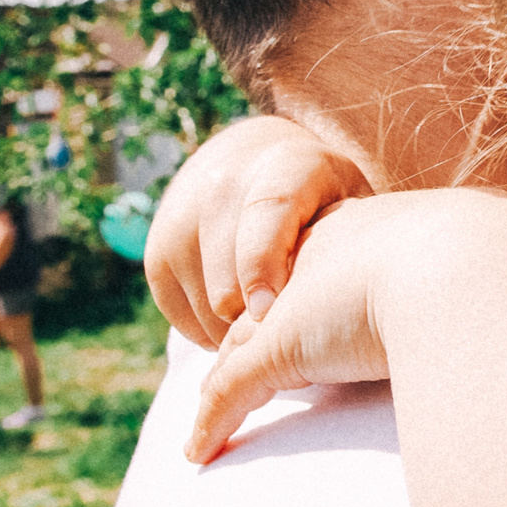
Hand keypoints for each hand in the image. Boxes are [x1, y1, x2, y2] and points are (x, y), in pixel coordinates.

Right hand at [146, 116, 373, 346]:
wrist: (253, 161)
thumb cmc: (319, 198)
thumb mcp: (349, 202)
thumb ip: (348, 240)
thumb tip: (347, 297)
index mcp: (284, 167)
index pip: (265, 215)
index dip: (262, 266)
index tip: (266, 314)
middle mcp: (222, 185)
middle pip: (227, 277)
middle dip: (261, 324)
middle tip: (295, 345)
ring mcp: (182, 217)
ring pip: (205, 306)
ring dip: (238, 334)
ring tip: (274, 331)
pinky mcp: (157, 252)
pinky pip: (180, 316)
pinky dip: (211, 333)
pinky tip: (243, 324)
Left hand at [187, 189, 506, 462]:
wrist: (483, 274)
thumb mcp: (504, 289)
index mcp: (381, 230)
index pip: (329, 270)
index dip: (311, 298)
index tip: (302, 319)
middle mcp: (332, 256)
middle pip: (277, 306)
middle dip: (253, 336)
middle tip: (233, 365)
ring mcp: (305, 304)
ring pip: (247, 348)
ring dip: (227, 385)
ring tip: (213, 418)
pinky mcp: (284, 347)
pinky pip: (234, 391)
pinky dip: (214, 423)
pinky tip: (198, 453)